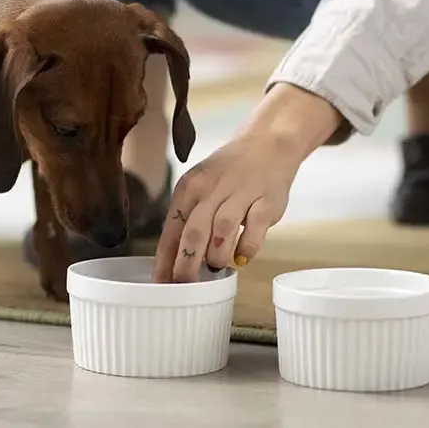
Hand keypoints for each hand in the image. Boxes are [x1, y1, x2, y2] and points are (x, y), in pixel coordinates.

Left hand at [151, 84, 342, 282]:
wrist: (267, 144)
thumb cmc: (229, 173)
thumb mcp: (201, 188)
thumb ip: (189, 220)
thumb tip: (173, 262)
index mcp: (190, 187)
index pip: (171, 228)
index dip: (165, 259)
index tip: (160, 283)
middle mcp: (212, 188)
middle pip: (194, 231)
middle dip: (187, 263)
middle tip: (185, 284)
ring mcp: (241, 192)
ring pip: (223, 230)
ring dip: (216, 255)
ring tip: (215, 267)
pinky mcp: (266, 200)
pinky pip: (255, 228)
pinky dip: (246, 248)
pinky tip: (241, 259)